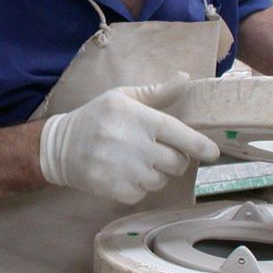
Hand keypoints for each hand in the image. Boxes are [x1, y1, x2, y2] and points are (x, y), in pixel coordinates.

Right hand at [39, 72, 220, 204]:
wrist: (59, 147)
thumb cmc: (96, 117)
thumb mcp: (123, 97)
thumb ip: (156, 92)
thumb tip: (185, 78)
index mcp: (139, 119)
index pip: (180, 135)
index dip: (201, 146)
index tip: (213, 152)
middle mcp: (134, 145)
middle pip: (177, 163)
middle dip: (175, 159)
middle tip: (160, 152)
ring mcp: (124, 170)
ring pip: (161, 180)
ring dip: (156, 174)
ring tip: (137, 161)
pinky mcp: (115, 190)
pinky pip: (143, 194)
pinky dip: (139, 187)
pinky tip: (124, 174)